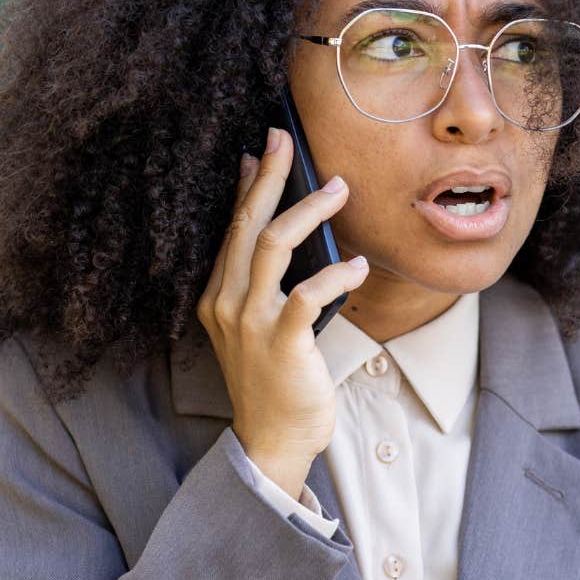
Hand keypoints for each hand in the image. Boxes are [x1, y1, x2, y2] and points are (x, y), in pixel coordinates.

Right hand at [194, 127, 369, 498]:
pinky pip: (307, 294)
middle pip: (246, 224)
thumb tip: (286, 233)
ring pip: (272, 246)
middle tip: (287, 139)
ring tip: (339, 189)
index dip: (249, 186)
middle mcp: (227, 302)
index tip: (264, 149)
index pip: (233, 228)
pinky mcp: (281, 343)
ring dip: (307, 211)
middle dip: (269, 176)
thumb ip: (267, 283)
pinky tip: (360, 265)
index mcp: (219, 295)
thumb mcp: (261, 326)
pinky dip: (337, 273)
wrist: (271, 441)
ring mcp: (250, 322)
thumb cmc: (276, 381)